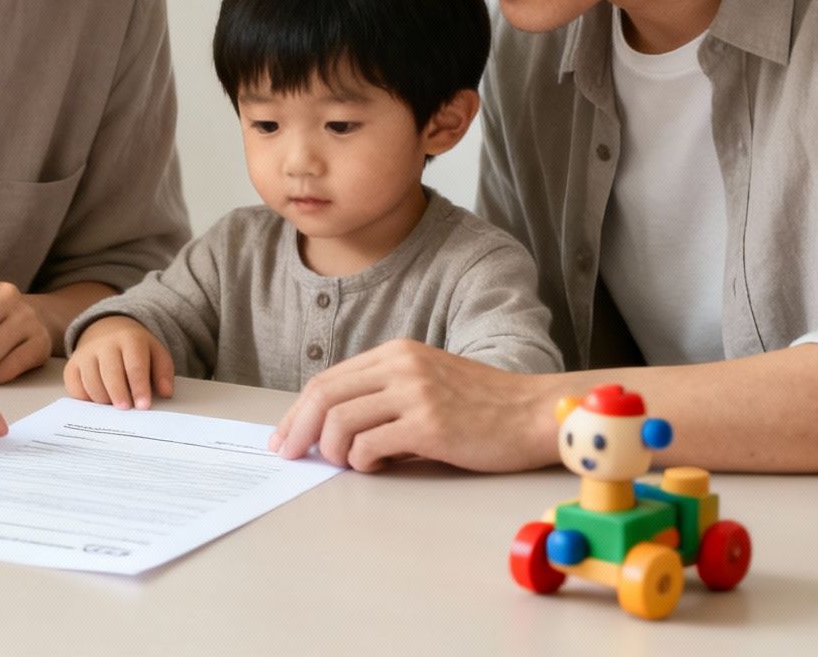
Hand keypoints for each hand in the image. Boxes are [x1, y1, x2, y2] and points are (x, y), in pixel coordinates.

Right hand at [64, 315, 174, 409]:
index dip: (139, 387)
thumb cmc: (136, 349)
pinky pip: (74, 386)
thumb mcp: (155, 353)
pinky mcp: (71, 364)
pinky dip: (85, 398)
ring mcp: (85, 353)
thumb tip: (166, 393)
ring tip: (114, 405)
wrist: (108, 330)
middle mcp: (104, 344)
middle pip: (110, 373)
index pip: (134, 365)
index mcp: (130, 339)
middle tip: (126, 409)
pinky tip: (97, 402)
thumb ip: (163, 372)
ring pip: (91, 381)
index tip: (144, 406)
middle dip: (119, 394)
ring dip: (103, 399)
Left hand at [266, 339, 560, 472]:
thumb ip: (384, 397)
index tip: (285, 435)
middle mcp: (401, 365)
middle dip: (297, 429)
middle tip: (289, 455)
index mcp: (397, 352)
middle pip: (324, 395)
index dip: (298, 410)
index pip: (329, 379)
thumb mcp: (428, 383)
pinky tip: (378, 465)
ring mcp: (415, 393)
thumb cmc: (482, 407)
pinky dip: (362, 461)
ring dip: (333, 450)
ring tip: (350, 463)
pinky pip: (369, 445)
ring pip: (340, 421)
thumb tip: (332, 431)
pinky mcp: (429, 424)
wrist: (533, 413)